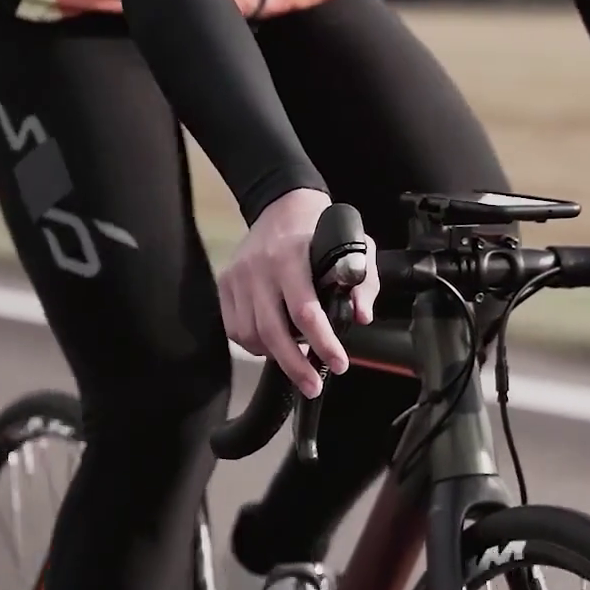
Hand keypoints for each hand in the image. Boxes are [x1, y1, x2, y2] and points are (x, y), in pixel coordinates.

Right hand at [217, 188, 379, 397]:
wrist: (280, 204)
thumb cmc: (320, 228)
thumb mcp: (355, 244)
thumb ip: (363, 279)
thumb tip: (361, 316)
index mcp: (292, 257)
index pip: (305, 311)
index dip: (323, 343)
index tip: (339, 363)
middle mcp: (260, 269)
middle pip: (274, 332)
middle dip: (296, 366)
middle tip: (313, 386)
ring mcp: (238, 277)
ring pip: (251, 335)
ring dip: (275, 356)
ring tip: (297, 363)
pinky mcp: (225, 284)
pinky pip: (235, 328)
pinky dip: (254, 345)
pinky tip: (273, 345)